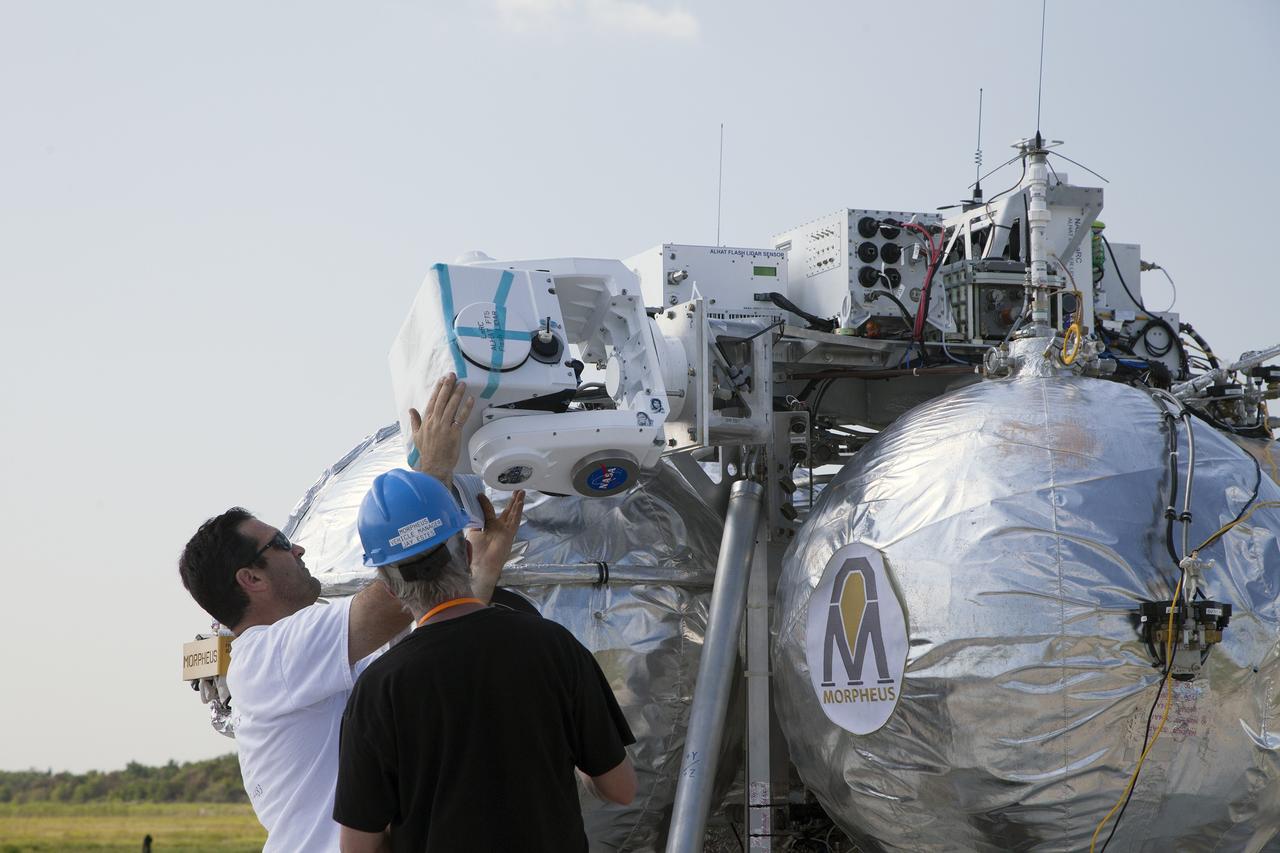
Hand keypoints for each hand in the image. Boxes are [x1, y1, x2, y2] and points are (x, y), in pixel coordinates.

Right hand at [409, 373, 473, 487]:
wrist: (434, 466)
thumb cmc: (427, 452)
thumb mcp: (417, 436)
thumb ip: (415, 421)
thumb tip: (411, 410)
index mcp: (426, 421)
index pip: (432, 401)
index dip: (438, 390)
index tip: (442, 380)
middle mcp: (434, 422)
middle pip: (442, 401)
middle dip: (447, 387)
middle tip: (452, 375)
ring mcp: (444, 427)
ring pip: (451, 407)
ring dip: (457, 394)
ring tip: (462, 384)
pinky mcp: (454, 433)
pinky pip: (461, 418)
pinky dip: (466, 408)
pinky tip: (470, 399)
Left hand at [467, 490, 524, 602]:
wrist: (480, 566)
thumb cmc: (474, 552)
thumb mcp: (472, 533)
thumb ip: (474, 522)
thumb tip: (470, 510)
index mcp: (488, 529)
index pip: (489, 512)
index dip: (485, 503)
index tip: (479, 495)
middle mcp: (498, 529)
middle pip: (506, 512)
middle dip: (511, 502)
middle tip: (516, 491)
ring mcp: (505, 531)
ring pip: (513, 514)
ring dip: (517, 503)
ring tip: (521, 492)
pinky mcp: (509, 534)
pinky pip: (515, 521)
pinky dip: (518, 511)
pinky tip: (520, 502)